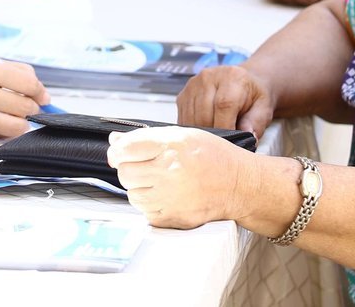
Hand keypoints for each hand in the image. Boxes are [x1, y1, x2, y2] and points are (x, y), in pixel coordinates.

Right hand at [0, 59, 51, 141]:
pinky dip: (1, 131)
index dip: (40, 92)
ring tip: (15, 118)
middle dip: (32, 109)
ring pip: (15, 126)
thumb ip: (10, 72)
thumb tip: (39, 90)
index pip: (27, 83)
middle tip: (29, 109)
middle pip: (24, 107)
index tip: (43, 96)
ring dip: (21, 124)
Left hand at [109, 126, 258, 228]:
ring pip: (132, 194)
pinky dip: (150, 204)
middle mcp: (169, 172)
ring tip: (159, 180)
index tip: (119, 152)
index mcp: (171, 146)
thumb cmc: (214, 158)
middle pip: (124, 173)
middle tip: (144, 166)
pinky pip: (145, 212)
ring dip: (139, 187)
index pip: (125, 149)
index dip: (118, 150)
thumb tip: (115, 140)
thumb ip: (146, 137)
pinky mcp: (172, 218)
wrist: (238, 186)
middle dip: (129, 168)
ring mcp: (170, 198)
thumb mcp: (182, 136)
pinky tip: (167, 195)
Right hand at [178, 65, 276, 138]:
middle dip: (215, 135)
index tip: (231, 144)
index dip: (226, 128)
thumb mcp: (264, 108)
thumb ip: (256, 122)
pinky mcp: (182, 95)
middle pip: (204, 114)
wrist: (243, 82)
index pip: (223, 105)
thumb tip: (247, 136)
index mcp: (233, 77)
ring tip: (217, 137)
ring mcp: (193, 85)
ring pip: (192, 120)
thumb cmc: (253, 97)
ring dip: (203, 134)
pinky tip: (206, 131)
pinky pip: (183, 120)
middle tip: (225, 145)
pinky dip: (194, 131)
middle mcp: (209, 77)